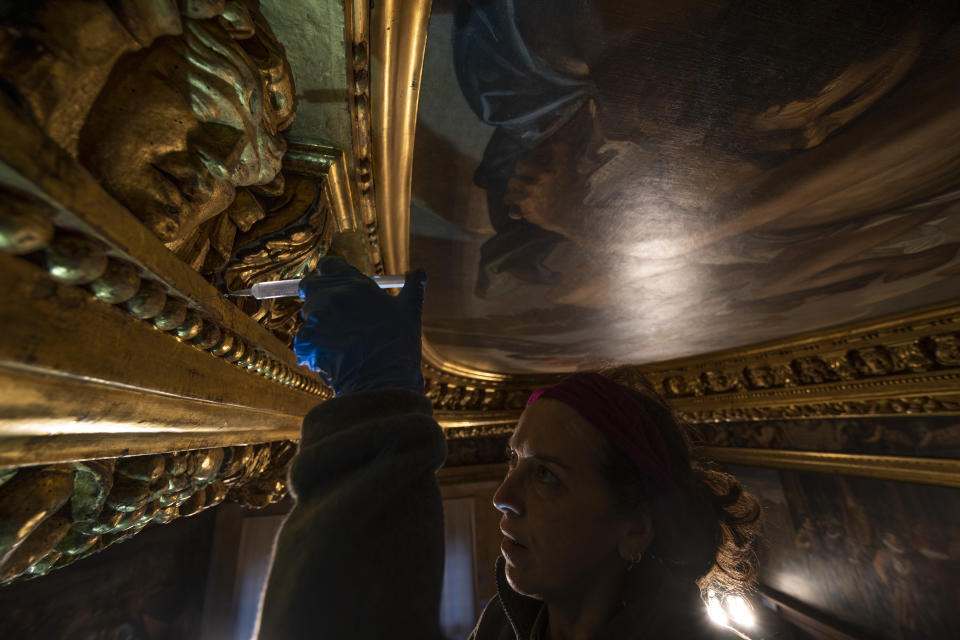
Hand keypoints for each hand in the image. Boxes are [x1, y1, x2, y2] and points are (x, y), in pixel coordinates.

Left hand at [293, 256, 426, 395]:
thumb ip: (413, 287)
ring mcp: (318, 317)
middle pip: (310, 286)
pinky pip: (303, 338)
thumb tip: (421, 272)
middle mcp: (333, 295)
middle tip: (335, 317)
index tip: (336, 288)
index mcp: (357, 284)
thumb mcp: (411, 311)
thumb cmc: (398, 346)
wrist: (382, 383)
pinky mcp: (307, 339)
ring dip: (317, 323)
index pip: (328, 265)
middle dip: (318, 297)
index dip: (329, 275)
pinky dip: (313, 347)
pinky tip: (333, 356)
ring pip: (307, 313)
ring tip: (341, 341)